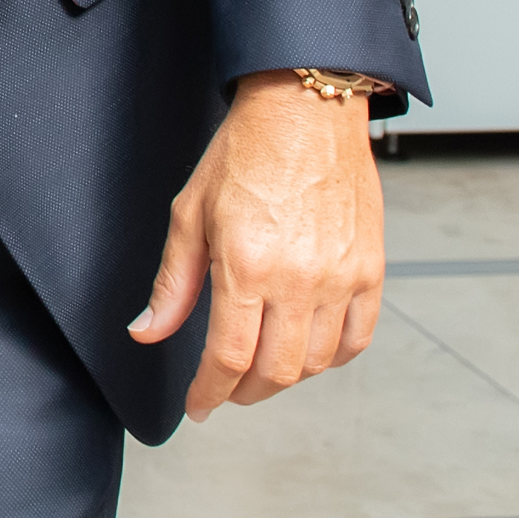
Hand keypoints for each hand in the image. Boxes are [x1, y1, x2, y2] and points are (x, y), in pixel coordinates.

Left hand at [132, 73, 384, 419]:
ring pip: (316, 362)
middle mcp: (300, 279)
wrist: (305, 111)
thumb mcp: (190, 214)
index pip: (229, 357)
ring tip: (259, 368)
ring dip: (284, 378)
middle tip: (224, 389)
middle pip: (275, 372)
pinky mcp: (371, 270)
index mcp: (247, 265)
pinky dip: (331, 358)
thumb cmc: (244, 153)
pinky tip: (307, 352)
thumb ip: (172, 284)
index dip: (209, 392)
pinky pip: (357, 338)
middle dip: (244, 392)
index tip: (198, 406)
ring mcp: (341, 277)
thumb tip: (147, 333)